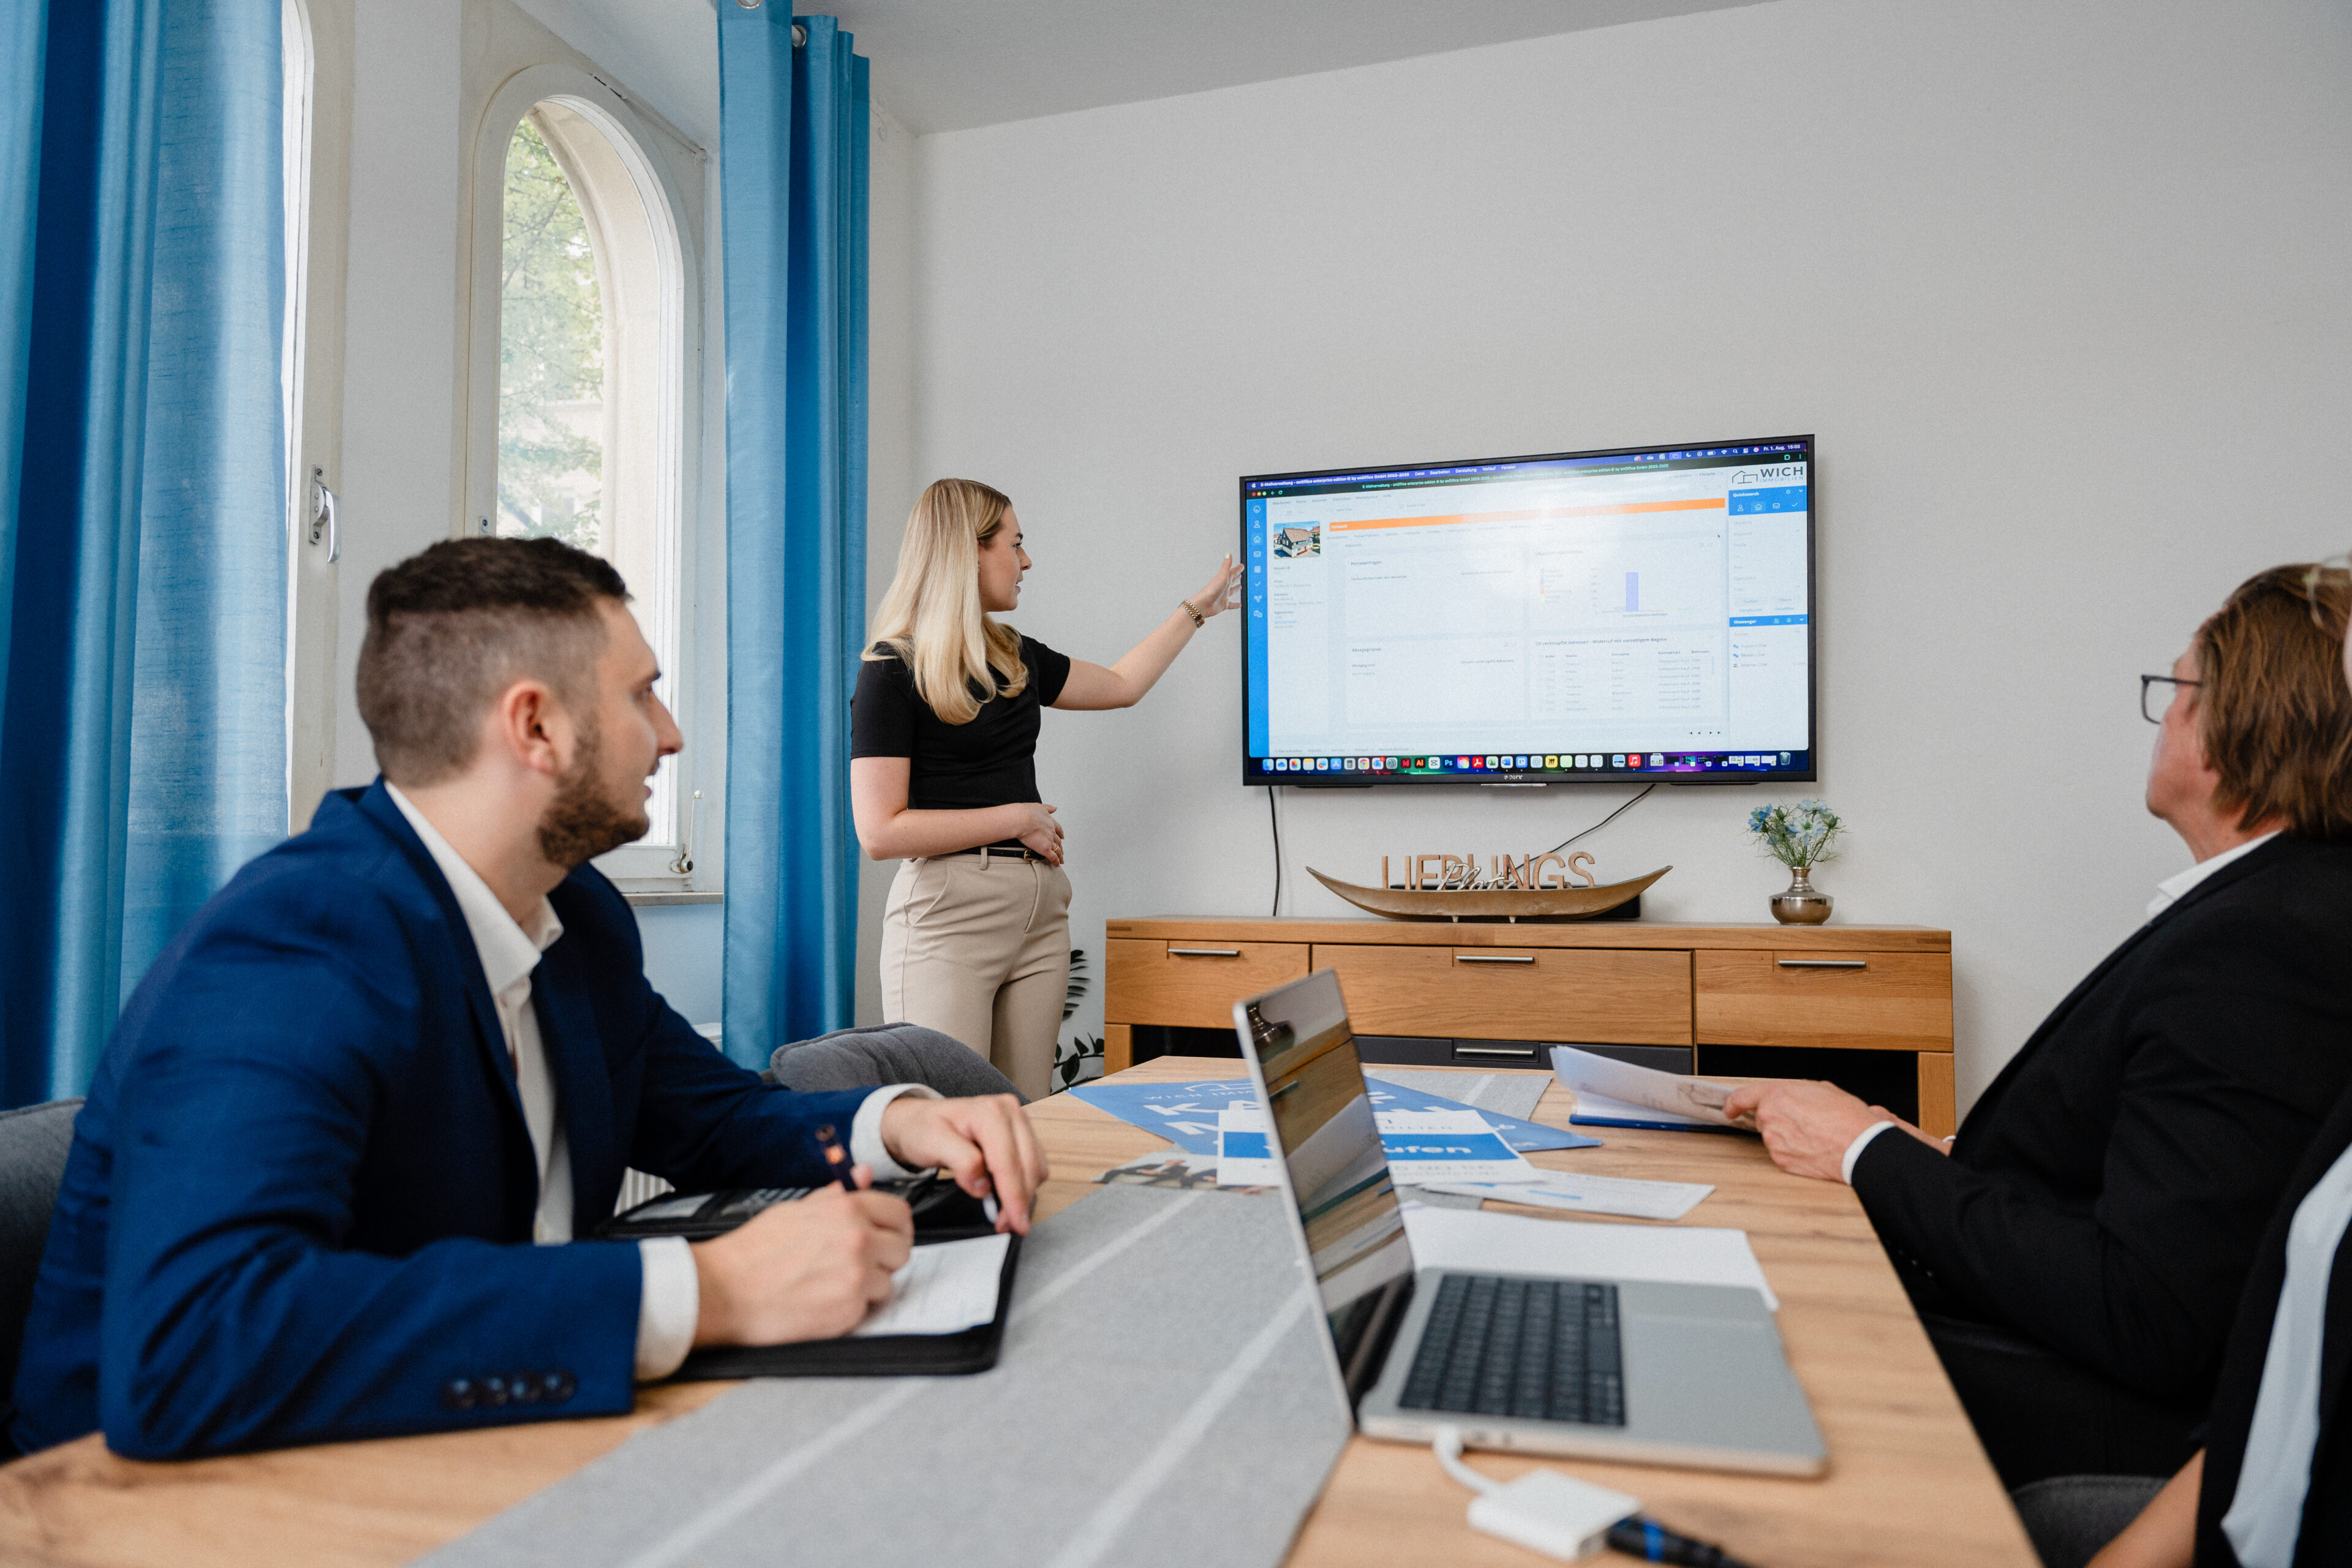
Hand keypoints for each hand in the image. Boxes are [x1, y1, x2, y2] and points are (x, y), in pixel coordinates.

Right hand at [689, 1179, 912, 1345]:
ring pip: (888, 1281)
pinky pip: (869, 1307)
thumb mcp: (795, 1210)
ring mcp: (856, 1275)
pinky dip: (851, 1308)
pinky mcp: (849, 1308)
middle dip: (884, 1258)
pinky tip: (823, 1300)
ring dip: (867, 1286)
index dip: (894, 1227)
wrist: (725, 1291)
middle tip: (857, 1264)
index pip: (900, 1213)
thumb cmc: (754, 1252)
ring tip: (831, 1284)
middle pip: (902, 1249)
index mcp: (846, 1208)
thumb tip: (864, 1174)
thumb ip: (836, 1194)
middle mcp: (857, 1238)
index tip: (886, 1236)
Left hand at [879, 1093, 1048, 1234]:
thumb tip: (983, 1184)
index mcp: (989, 1112)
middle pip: (1028, 1166)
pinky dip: (1023, 1185)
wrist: (921, 1122)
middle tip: (1005, 1224)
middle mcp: (1009, 1112)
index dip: (1013, 1195)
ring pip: (1035, 1168)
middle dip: (1019, 1200)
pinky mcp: (1022, 1134)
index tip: (1015, 1222)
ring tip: (1002, 1212)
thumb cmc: (925, 1129)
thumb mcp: (932, 1143)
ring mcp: (1018, 1122)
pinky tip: (1004, 1194)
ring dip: (1023, 1194)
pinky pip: (1034, 1166)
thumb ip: (960, 1161)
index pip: (1008, 1161)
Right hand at [1012, 802, 1063, 864]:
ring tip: (1061, 859)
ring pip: (1058, 850)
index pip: (1058, 829)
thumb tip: (1055, 808)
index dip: (1061, 834)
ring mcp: (1049, 841)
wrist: (1021, 819)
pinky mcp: (1045, 849)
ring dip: (1060, 855)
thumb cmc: (1026, 812)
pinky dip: (1056, 862)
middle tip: (1061, 850)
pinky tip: (1057, 864)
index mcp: (1050, 822)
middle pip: (1058, 841)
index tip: (1062, 836)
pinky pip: (1053, 857)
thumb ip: (1048, 808)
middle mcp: (1052, 832)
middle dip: (1060, 846)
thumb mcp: (1039, 806)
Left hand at [1186, 555, 1242, 619]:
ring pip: (1231, 591)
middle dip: (1236, 577)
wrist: (1204, 604)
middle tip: (1240, 574)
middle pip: (1232, 580)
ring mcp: (1223, 595)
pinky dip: (1235, 605)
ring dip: (1236, 589)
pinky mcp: (1223, 604)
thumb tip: (1228, 553)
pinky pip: (1231, 604)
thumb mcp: (1222, 576)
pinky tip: (1239, 605)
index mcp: (1224, 579)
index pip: (1232, 572)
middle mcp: (1224, 586)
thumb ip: (1226, 565)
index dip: (1237, 569)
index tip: (1242, 566)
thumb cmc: (1211, 590)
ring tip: (1240, 587)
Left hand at [1721, 1080, 1890, 1182]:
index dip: (1733, 1104)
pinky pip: (1782, 1154)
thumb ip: (1797, 1091)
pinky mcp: (1781, 1162)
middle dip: (1778, 1118)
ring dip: (1788, 1135)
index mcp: (1776, 1095)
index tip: (1730, 1109)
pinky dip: (1794, 1151)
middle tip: (1803, 1121)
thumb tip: (1794, 1097)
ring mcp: (1774, 1142)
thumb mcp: (1822, 1089)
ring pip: (1773, 1137)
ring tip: (1815, 1134)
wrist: (1860, 1147)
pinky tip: (1813, 1148)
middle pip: (1762, 1118)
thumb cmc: (1846, 1117)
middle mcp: (1770, 1118)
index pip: (1741, 1097)